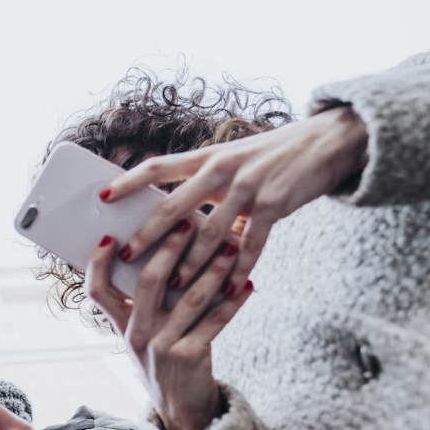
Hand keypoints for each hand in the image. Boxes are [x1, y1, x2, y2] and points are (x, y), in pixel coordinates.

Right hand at [84, 221, 253, 429]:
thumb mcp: (145, 335)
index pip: (97, 290)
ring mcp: (161, 347)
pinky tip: (247, 285)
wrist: (182, 410)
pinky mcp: (189, 357)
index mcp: (121, 325)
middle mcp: (136, 334)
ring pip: (188, 298)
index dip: (98, 263)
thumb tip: (166, 253)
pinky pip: (215, 321)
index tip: (110, 236)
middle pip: (147, 282)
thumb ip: (147, 303)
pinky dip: (234, 302)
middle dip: (168, 248)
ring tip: (230, 247)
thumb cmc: (165, 360)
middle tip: (187, 223)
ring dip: (213, 269)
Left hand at [99, 105, 368, 292]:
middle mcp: (222, 169)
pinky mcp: (273, 205)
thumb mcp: (234, 159)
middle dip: (148, 234)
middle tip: (127, 254)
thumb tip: (174, 213)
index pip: (158, 166)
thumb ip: (205, 183)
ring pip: (209, 232)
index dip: (127, 181)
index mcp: (207, 157)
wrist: (328, 141)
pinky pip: (251, 244)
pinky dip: (238, 269)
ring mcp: (248, 187)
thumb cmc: (273, 155)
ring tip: (172, 287)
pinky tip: (229, 289)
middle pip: (174, 205)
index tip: (101, 196)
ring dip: (190, 263)